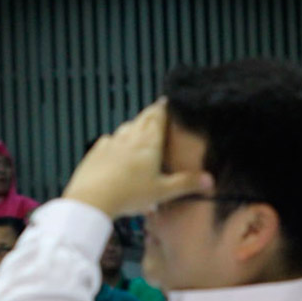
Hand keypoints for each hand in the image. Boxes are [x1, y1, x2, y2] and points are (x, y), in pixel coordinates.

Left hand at [63, 98, 212, 216]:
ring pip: (125, 128)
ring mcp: (111, 142)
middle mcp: (129, 137)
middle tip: (156, 112)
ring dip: (134, 127)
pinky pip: (108, 141)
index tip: (166, 102)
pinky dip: (115, 141)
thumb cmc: (128, 193)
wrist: (91, 198)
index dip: (163, 108)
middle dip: (150, 114)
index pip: (158, 116)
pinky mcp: (96, 152)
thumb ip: (186, 184)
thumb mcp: (162, 191)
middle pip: (142, 119)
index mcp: (149, 141)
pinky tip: (115, 146)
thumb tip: (209, 180)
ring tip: (139, 129)